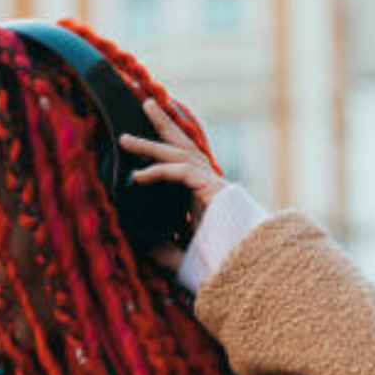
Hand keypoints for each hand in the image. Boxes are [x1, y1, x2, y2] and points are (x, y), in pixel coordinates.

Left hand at [119, 99, 227, 271]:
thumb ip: (163, 249)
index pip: (182, 165)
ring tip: (127, 136)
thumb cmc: (220, 266)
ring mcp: (214, 186)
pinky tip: (138, 176)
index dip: (164, 152)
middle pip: (184, 147)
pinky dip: (160, 171)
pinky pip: (183, 172)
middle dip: (164, 125)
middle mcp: (209, 186)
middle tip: (146, 104)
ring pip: (181, 154)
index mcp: (203, 197)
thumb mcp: (182, 257)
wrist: (246, 270)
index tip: (143, 144)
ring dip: (153, 142)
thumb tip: (139, 240)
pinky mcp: (216, 191)